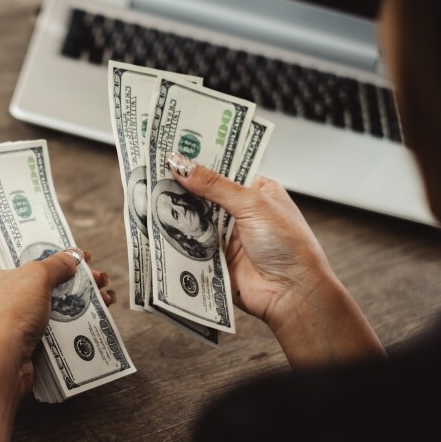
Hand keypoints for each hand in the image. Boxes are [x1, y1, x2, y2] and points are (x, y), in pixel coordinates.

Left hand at [0, 249, 112, 399]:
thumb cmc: (7, 314)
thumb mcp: (36, 276)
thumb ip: (56, 264)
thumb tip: (73, 256)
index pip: (18, 260)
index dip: (48, 256)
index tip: (73, 257)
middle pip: (37, 285)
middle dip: (70, 282)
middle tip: (98, 278)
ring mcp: (1, 327)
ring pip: (45, 309)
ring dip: (74, 303)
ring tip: (104, 298)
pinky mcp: (15, 349)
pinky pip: (46, 331)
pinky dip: (68, 325)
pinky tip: (93, 319)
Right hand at [168, 153, 385, 367]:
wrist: (291, 293)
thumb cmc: (289, 246)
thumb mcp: (252, 204)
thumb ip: (214, 185)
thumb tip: (181, 165)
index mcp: (255, 189)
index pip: (221, 167)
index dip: (198, 159)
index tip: (171, 148)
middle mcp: (239, 210)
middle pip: (203, 192)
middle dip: (181, 185)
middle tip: (152, 170)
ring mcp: (225, 234)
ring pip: (193, 217)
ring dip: (177, 211)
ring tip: (149, 194)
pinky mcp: (213, 256)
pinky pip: (189, 242)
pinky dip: (177, 236)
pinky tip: (159, 225)